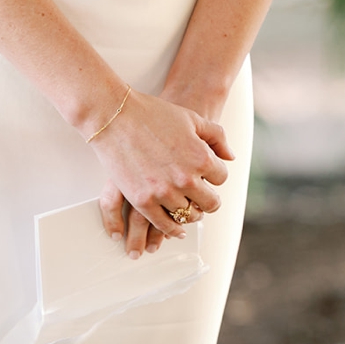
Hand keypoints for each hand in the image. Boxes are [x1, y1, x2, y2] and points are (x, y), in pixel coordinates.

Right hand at [91, 90, 231, 257]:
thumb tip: (230, 157)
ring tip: (188, 212)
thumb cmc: (151, 114)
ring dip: (189, 214)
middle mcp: (186, 178)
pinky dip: (172, 229)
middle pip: (210, 203)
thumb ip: (216, 137)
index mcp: (201, 158)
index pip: (221, 178)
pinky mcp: (143, 200)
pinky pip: (164, 224)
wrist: (114, 116)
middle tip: (203, 202)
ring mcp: (164, 192)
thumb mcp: (192, 119)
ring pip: (187, 215)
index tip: (208, 177)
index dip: (215, 177)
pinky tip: (175, 229)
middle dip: (208, 202)